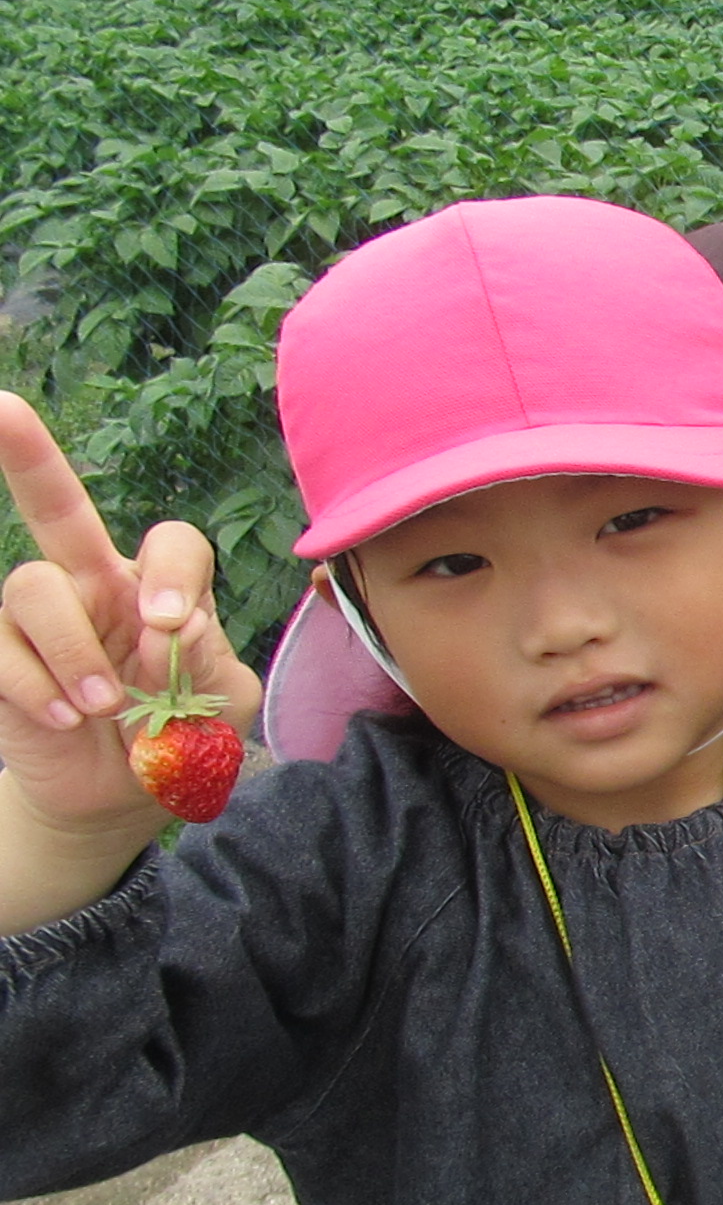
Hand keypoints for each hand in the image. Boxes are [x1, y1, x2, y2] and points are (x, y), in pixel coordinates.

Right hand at [0, 394, 259, 931]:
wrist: (120, 795)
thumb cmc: (178, 735)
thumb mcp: (218, 703)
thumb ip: (206, 662)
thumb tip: (159, 628)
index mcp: (156, 587)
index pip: (171, 545)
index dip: (172, 574)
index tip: (171, 624)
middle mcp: (92, 584)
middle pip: (57, 505)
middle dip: (27, 454)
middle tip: (2, 409)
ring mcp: (39, 616)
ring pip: (33, 586)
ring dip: (72, 648)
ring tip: (99, 706)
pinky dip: (32, 682)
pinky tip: (61, 717)